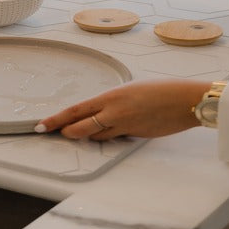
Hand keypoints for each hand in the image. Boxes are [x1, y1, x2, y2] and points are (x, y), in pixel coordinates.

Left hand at [35, 79, 212, 139]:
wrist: (187, 100)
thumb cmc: (164, 90)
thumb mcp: (133, 90)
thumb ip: (115, 102)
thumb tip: (104, 113)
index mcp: (111, 96)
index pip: (76, 110)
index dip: (56, 119)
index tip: (42, 125)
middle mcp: (114, 112)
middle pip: (79, 127)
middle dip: (65, 131)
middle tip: (53, 134)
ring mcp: (125, 126)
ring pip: (96, 136)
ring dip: (87, 135)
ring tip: (81, 132)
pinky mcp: (136, 136)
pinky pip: (115, 139)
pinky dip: (108, 137)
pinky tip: (110, 133)